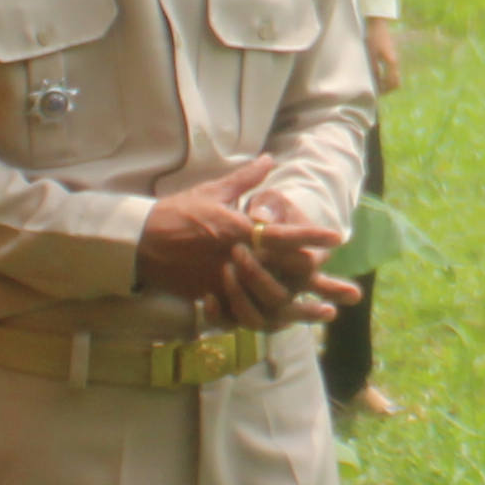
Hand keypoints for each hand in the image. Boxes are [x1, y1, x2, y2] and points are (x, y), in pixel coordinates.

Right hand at [137, 163, 351, 324]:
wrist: (140, 243)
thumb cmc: (177, 213)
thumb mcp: (212, 192)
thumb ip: (245, 180)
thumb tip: (269, 159)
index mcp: (239, 229)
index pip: (284, 234)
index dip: (312, 236)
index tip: (337, 239)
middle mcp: (237, 257)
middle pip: (284, 271)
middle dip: (316, 279)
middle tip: (345, 285)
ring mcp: (225, 280)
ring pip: (269, 298)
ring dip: (301, 307)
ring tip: (326, 312)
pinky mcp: (212, 296)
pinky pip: (244, 311)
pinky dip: (266, 318)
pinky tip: (285, 324)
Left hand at [367, 22, 407, 96]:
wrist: (378, 25)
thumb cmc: (373, 39)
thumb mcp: (371, 56)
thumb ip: (374, 70)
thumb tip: (375, 83)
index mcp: (392, 63)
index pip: (393, 83)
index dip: (385, 91)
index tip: (376, 94)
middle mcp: (395, 63)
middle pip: (396, 82)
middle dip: (387, 89)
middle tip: (376, 92)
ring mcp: (394, 60)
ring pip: (394, 77)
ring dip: (386, 83)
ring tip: (375, 84)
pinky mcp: (391, 57)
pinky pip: (391, 72)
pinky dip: (386, 77)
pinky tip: (376, 75)